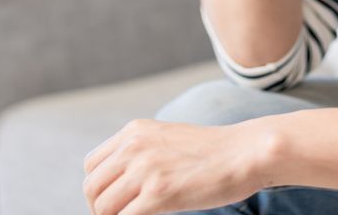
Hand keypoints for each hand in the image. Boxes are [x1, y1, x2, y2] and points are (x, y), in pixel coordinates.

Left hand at [82, 118, 268, 214]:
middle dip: (99, 208)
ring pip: (102, 206)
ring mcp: (145, 169)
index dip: (99, 189)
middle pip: (92, 187)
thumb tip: (124, 181)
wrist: (245, 152)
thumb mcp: (168, 138)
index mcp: (134, 131)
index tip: (114, 203)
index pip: (92, 166)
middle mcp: (134, 146)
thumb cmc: (214, 151)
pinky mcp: (159, 193)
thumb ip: (143, 152)